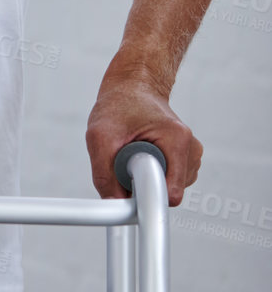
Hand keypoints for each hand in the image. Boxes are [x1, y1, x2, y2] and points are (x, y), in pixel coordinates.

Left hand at [85, 69, 202, 203]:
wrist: (134, 87)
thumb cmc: (119, 104)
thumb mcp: (100, 136)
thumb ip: (103, 174)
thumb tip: (113, 204)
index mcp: (177, 140)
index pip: (171, 192)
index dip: (146, 196)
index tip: (129, 193)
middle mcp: (191, 149)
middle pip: (168, 192)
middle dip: (143, 183)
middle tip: (126, 160)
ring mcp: (191, 156)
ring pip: (167, 189)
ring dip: (146, 177)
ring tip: (134, 152)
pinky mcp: (186, 160)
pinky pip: (167, 182)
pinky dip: (152, 173)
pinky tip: (143, 154)